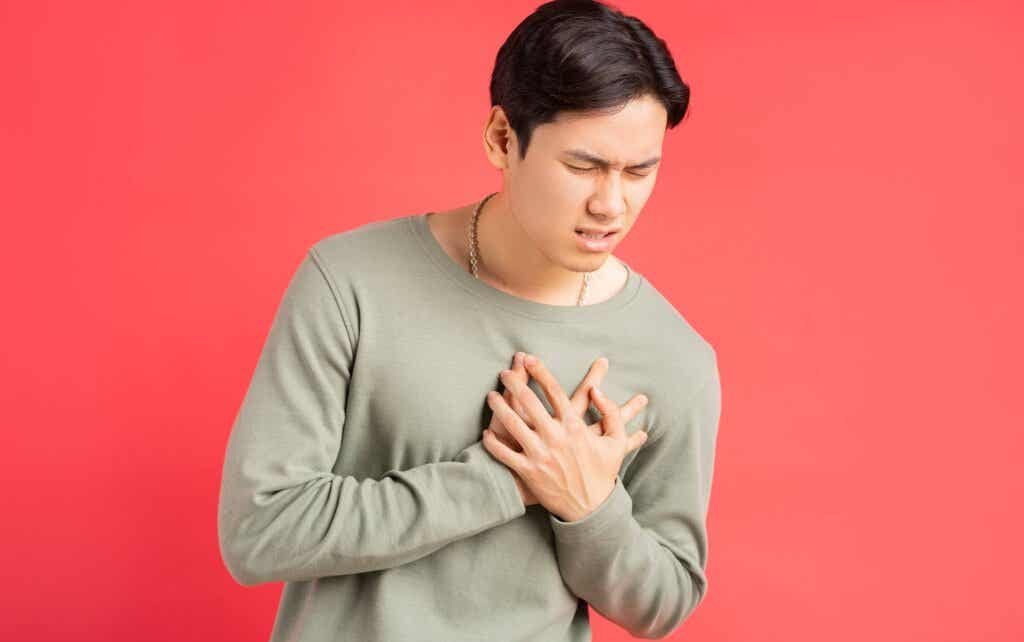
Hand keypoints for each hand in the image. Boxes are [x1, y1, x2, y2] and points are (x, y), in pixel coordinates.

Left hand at [483, 354, 649, 518]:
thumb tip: (598, 391)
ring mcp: (540, 454)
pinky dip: (493, 443)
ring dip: (499, 406)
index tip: (529, 359)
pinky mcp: (528, 471)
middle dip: (514, 382)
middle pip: (529, 401)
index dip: (539, 372)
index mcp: (575, 426)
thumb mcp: (616, 442)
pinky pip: (504, 453)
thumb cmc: (603, 473)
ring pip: (512, 424)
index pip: (553, 391)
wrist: (590, 509)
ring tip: (491, 396)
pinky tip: (487, 433)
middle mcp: (555, 437)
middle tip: (503, 373)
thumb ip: (611, 412)